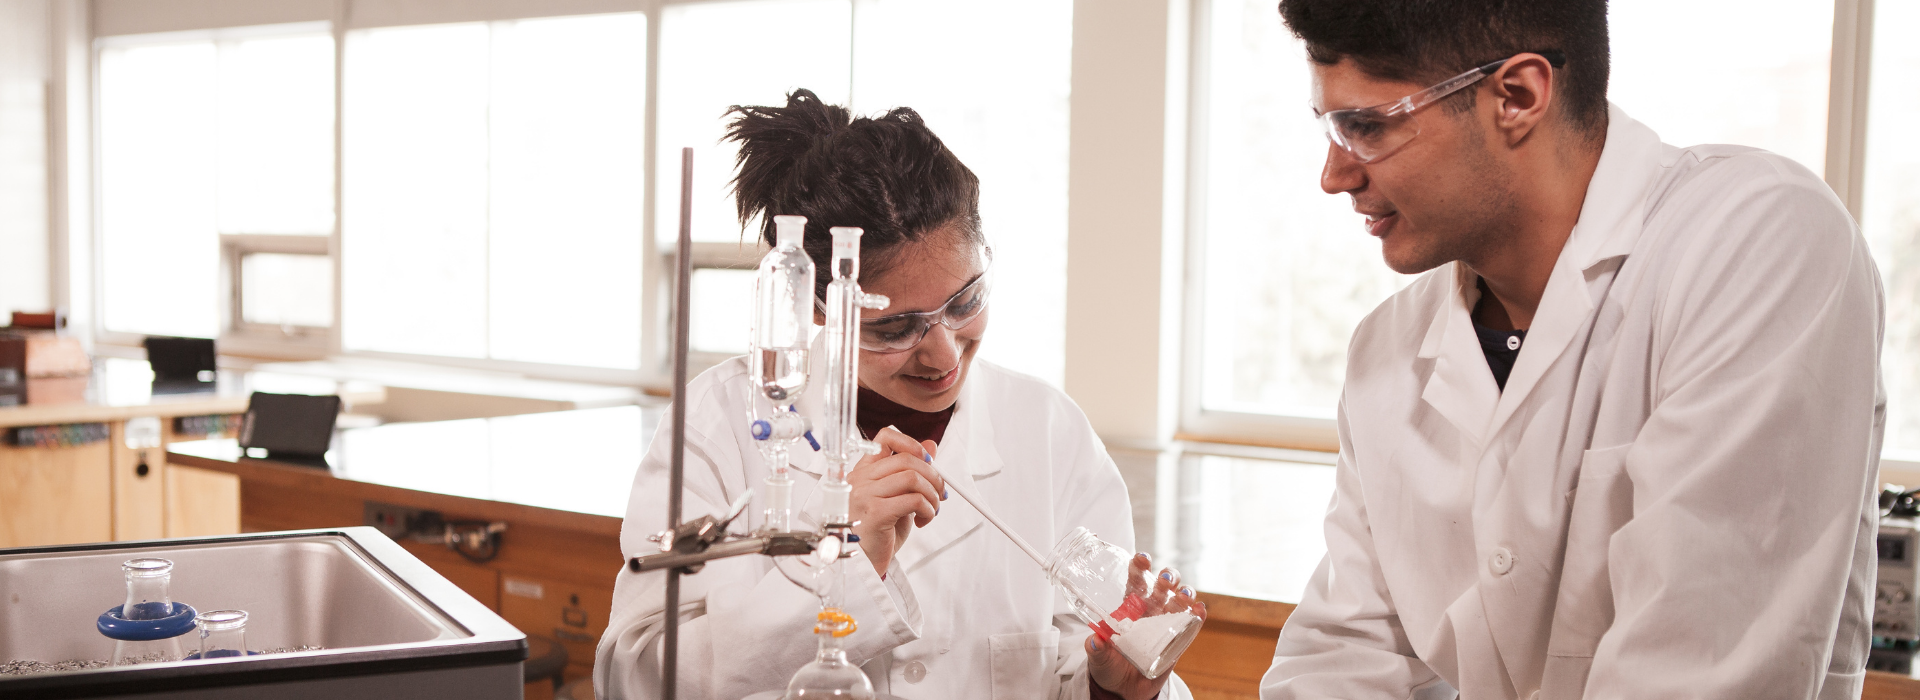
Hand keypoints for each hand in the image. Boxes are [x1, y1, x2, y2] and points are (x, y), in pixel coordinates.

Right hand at [848, 426, 945, 575]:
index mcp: (862, 471)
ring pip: (912, 478)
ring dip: (932, 494)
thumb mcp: (897, 498)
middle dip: (933, 475)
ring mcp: (865, 494)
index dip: (912, 443)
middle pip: (906, 459)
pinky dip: (928, 509)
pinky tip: (923, 520)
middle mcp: (860, 479)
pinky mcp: (876, 512)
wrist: (862, 565)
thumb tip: (931, 445)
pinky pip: (913, 500)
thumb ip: (910, 472)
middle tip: (940, 493)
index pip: (885, 438)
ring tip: (931, 510)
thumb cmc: (877, 534)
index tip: (928, 460)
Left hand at [1087, 556, 1207, 699]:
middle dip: (1168, 576)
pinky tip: (1199, 610)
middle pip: (1163, 585)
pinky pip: (1191, 623)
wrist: (1124, 690)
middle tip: (1165, 579)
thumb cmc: (1109, 666)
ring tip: (1183, 594)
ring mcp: (1166, 623)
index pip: (1136, 580)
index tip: (1142, 559)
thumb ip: (1097, 649)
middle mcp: (1150, 610)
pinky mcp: (1178, 640)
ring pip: (1180, 600)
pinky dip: (1198, 614)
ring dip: (1185, 592)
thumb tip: (1094, 641)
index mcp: (1129, 607)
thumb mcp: (1099, 658)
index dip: (1140, 567)